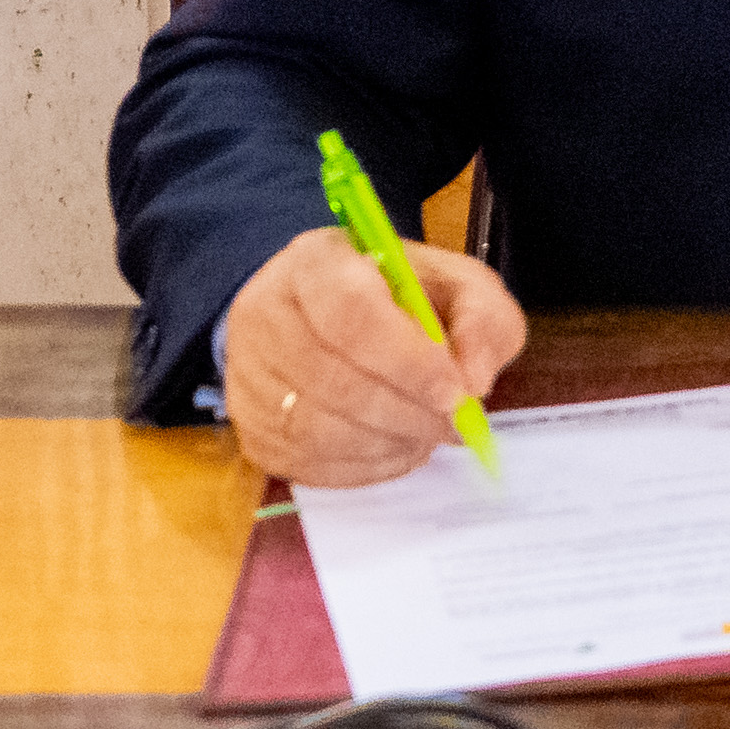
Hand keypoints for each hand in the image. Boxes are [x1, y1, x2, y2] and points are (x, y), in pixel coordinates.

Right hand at [224, 222, 527, 486]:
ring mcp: (246, 375)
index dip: (407, 361)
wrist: (336, 315)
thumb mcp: (459, 285)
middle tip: (452, 424)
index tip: (455, 393)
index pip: (350, 313)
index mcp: (315, 261)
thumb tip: (474, 380)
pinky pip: (304, 465)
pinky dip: (362, 467)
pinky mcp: (247, 427)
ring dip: (386, 442)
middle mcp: (263, 313)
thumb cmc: (401, 295)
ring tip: (427, 433)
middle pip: (330, 379)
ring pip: (314, 430)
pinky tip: (395, 448)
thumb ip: (483, 320)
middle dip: (405, 411)